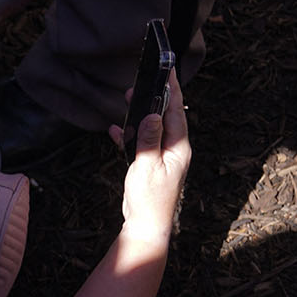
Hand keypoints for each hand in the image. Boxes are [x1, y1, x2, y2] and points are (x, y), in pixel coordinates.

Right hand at [110, 72, 190, 247]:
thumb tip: (154, 114)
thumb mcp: (147, 165)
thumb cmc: (149, 199)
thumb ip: (150, 139)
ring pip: (154, 127)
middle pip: (167, 116)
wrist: (146, 226)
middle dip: (156, 97)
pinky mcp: (152, 165)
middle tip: (144, 81)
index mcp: (178, 148)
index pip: (176, 111)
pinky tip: (117, 129)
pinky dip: (131, 134)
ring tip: (129, 98)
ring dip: (142, 114)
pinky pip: (143, 143)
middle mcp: (174, 150)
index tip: (168, 70)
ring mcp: (164, 157)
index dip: (172, 90)